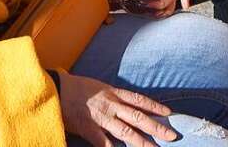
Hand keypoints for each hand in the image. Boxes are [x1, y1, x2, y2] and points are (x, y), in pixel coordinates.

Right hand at [58, 71, 176, 146]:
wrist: (56, 88)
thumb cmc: (75, 88)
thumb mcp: (97, 87)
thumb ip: (112, 96)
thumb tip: (126, 105)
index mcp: (113, 92)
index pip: (140, 100)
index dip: (155, 106)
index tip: (169, 113)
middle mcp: (111, 104)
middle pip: (138, 117)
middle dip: (156, 127)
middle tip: (172, 135)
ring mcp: (101, 117)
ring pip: (126, 132)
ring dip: (142, 142)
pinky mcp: (89, 128)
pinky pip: (104, 142)